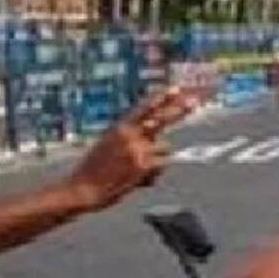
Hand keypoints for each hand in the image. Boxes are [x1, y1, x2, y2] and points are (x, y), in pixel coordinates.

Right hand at [66, 88, 197, 211]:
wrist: (84, 188)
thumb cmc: (94, 170)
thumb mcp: (107, 144)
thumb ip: (129, 138)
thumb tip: (154, 140)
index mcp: (120, 126)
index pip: (144, 108)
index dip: (161, 98)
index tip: (175, 89)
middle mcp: (130, 134)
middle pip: (161, 119)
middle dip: (179, 111)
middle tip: (194, 103)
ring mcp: (138, 149)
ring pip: (165, 147)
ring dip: (159, 158)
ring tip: (137, 171)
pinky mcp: (144, 165)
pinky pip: (163, 165)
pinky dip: (155, 173)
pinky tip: (138, 181)